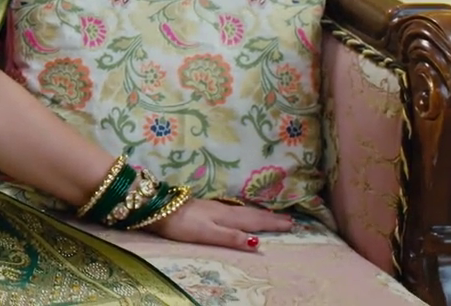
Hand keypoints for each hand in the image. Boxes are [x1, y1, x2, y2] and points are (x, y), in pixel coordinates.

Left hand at [150, 198, 294, 250]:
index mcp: (227, 217)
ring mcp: (215, 207)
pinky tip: (242, 214)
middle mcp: (224, 210)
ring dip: (260, 214)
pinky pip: (234, 210)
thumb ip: (232, 237)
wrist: (158, 208)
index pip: (255, 221)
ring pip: (243, 211)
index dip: (273, 223)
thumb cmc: (182, 224)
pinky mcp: (206, 208)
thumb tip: (258, 243)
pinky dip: (245, 213)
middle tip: (290, 220)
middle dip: (271, 218)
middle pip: (252, 215)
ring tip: (272, 217)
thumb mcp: (207, 233)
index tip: (292, 224)